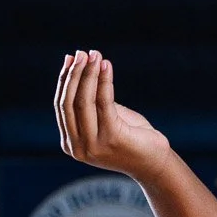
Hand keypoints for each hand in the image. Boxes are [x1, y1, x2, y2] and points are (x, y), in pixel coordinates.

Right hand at [54, 50, 171, 182]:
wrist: (155, 164)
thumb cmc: (131, 139)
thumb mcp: (105, 119)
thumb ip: (91, 103)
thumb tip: (79, 68)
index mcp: (70, 143)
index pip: (62, 106)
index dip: (64, 80)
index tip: (71, 58)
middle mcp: (78, 147)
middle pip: (69, 102)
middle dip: (74, 74)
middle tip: (82, 52)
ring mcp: (93, 145)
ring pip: (84, 101)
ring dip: (89, 74)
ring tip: (95, 55)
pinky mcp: (112, 137)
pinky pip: (104, 102)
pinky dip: (104, 81)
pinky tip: (106, 66)